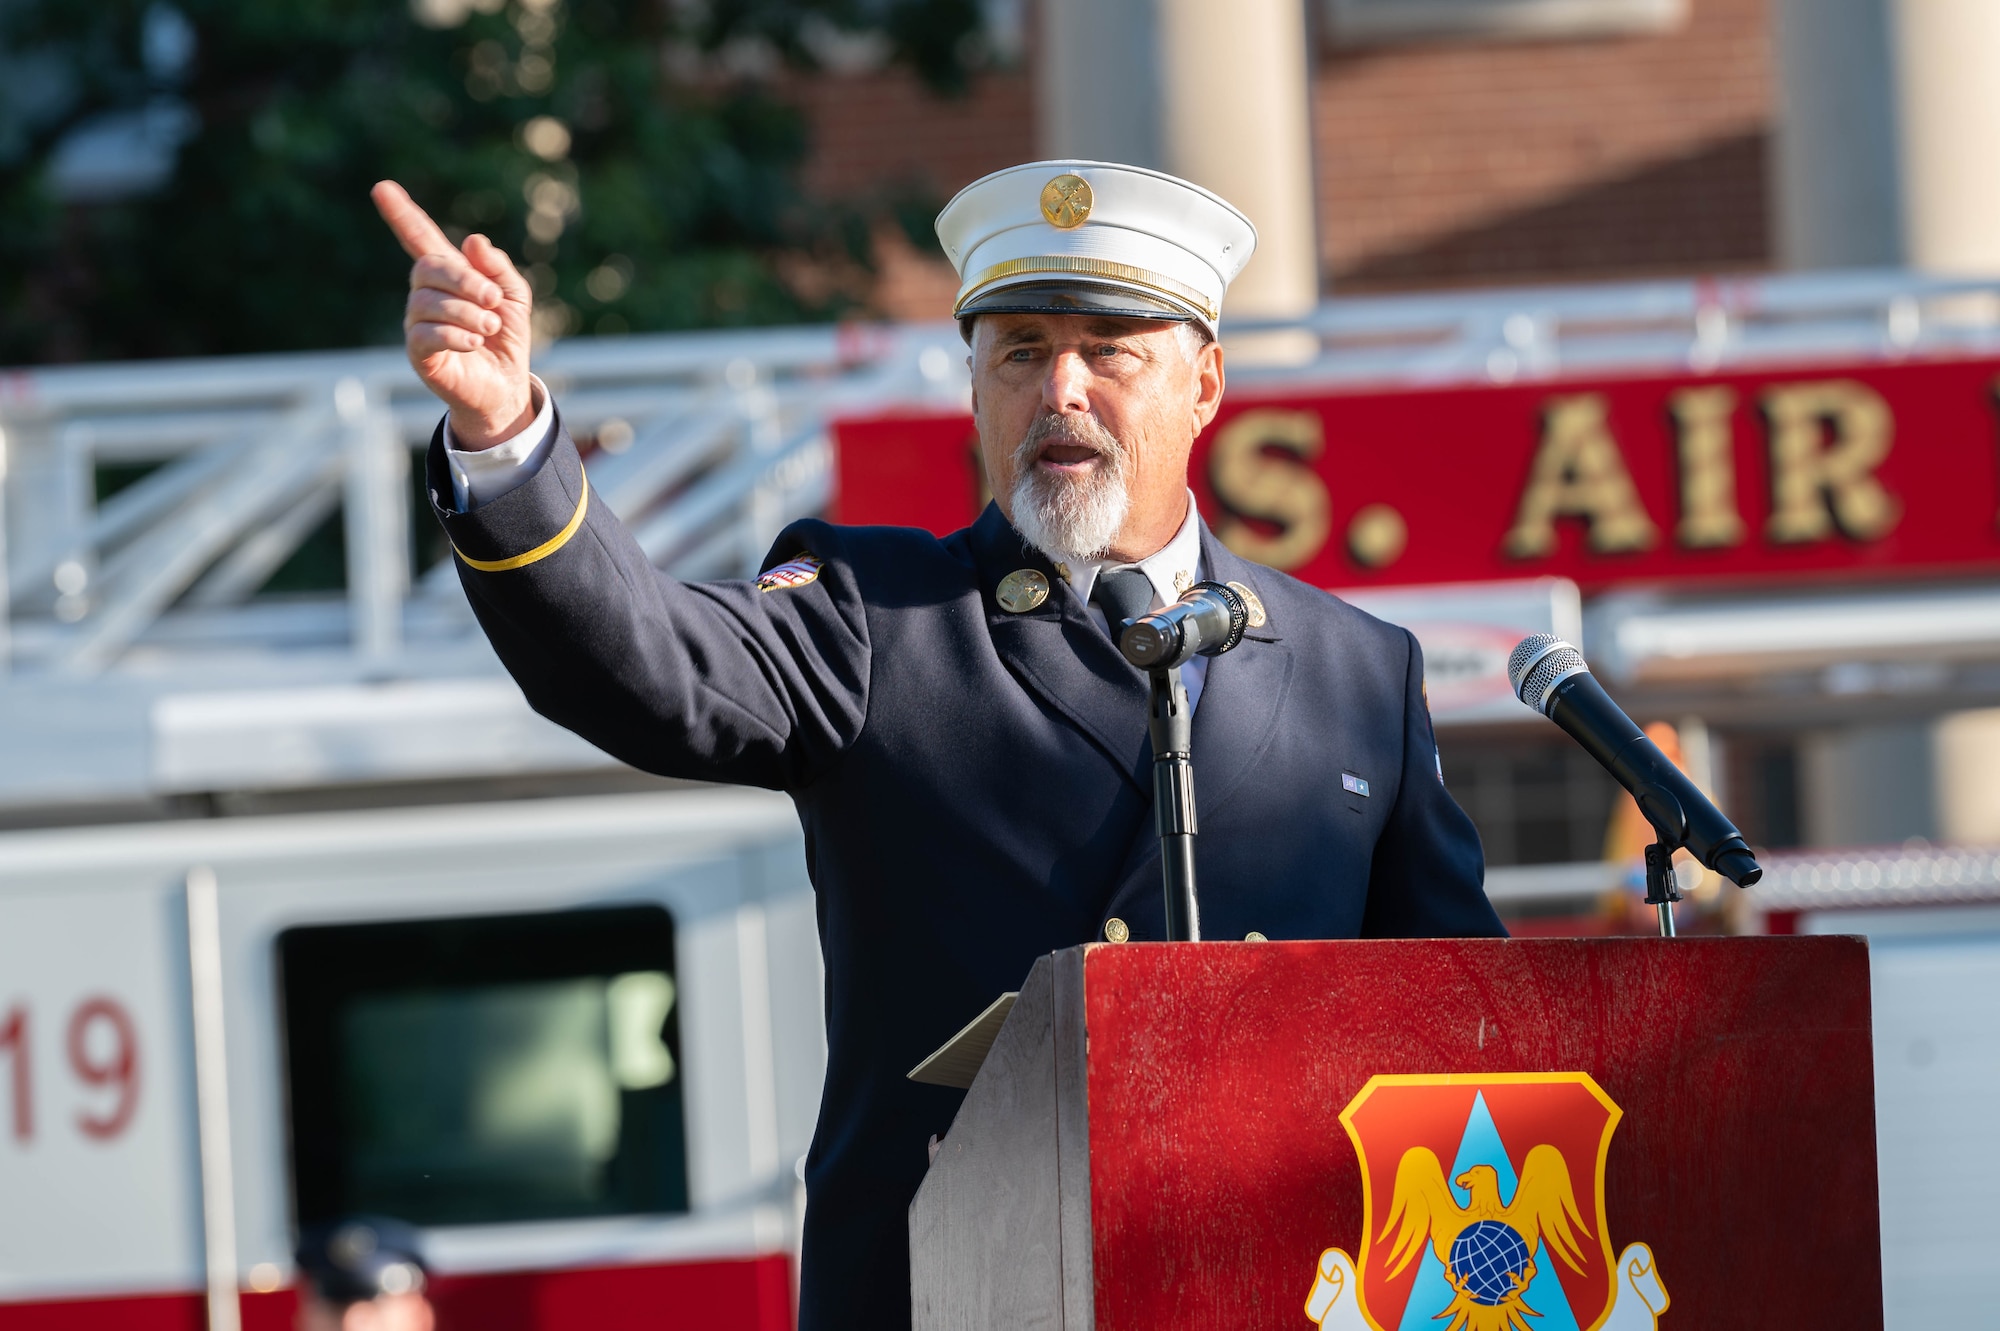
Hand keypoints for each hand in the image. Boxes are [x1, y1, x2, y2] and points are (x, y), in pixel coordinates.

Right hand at [372, 180, 535, 449]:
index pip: (420, 238)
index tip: (382, 187)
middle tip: (494, 299)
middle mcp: (425, 296)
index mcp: (448, 276)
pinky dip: (455, 335)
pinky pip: (425, 334)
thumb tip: (474, 240)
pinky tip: (474, 343)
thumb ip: (499, 268)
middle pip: (427, 268)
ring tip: (490, 328)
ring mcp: (418, 324)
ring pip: (428, 302)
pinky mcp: (418, 354)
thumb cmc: (506, 339)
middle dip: (464, 279)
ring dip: (467, 313)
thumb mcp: (515, 297)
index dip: (403, 214)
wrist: (506, 386)